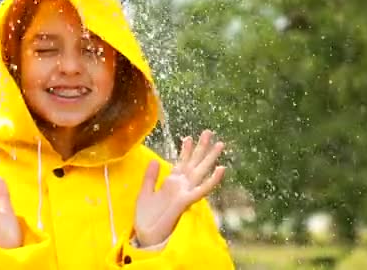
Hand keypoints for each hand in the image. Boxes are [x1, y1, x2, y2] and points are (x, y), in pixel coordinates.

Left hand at [134, 130, 225, 246]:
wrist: (146, 234)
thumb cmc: (146, 217)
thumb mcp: (144, 192)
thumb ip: (150, 177)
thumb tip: (155, 160)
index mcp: (171, 183)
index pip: (181, 163)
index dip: (185, 151)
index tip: (188, 137)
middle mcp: (181, 186)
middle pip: (194, 163)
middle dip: (201, 148)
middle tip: (209, 132)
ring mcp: (185, 192)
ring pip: (201, 172)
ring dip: (210, 158)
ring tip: (219, 144)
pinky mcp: (186, 201)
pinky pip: (202, 189)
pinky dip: (212, 180)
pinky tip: (221, 169)